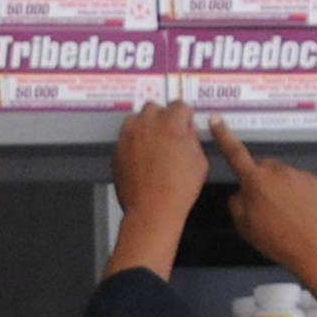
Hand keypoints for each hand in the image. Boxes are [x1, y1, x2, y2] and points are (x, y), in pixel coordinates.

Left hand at [113, 102, 207, 231]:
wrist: (152, 211)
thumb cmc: (176, 190)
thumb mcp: (199, 162)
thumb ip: (193, 139)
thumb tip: (188, 132)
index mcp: (170, 123)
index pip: (180, 105)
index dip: (186, 116)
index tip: (186, 123)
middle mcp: (146, 124)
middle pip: (155, 108)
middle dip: (164, 118)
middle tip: (171, 135)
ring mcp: (128, 136)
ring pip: (137, 120)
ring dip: (147, 128)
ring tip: (156, 146)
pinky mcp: (117, 149)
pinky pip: (127, 138)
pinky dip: (135, 143)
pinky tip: (145, 159)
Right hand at [210, 114, 316, 272]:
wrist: (316, 249)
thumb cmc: (280, 241)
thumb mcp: (245, 227)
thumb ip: (236, 204)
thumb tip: (240, 194)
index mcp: (256, 181)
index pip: (235, 153)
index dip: (223, 136)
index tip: (216, 121)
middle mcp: (278, 172)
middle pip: (263, 168)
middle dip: (262, 181)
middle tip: (265, 208)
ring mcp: (299, 175)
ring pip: (284, 177)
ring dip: (282, 190)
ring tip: (287, 216)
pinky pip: (303, 184)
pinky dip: (300, 196)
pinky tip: (301, 215)